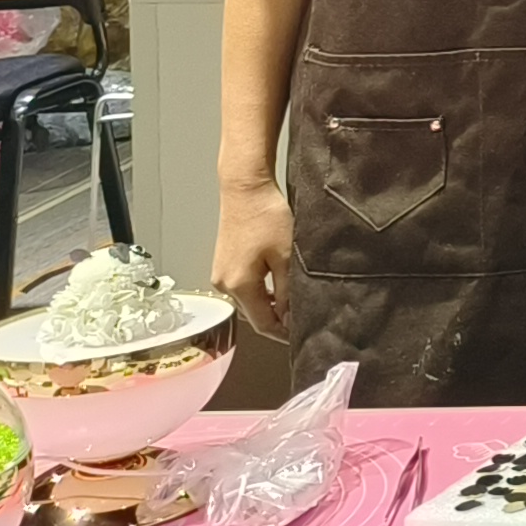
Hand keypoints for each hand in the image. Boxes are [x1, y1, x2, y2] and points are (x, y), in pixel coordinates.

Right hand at [213, 178, 293, 340]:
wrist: (245, 189)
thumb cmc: (267, 217)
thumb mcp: (286, 256)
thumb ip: (289, 290)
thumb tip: (291, 316)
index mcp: (239, 286)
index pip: (262, 323)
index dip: (284, 333)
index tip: (303, 336)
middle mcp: (224, 285)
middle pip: (254, 313)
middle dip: (278, 319)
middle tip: (304, 319)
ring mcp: (221, 275)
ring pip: (250, 300)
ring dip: (270, 304)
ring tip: (295, 303)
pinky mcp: (223, 264)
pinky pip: (244, 287)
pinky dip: (261, 291)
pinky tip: (279, 285)